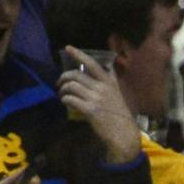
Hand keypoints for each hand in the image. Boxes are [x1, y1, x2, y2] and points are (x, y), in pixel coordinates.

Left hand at [58, 49, 141, 164]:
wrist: (124, 135)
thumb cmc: (120, 116)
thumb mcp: (118, 95)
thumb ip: (110, 82)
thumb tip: (107, 68)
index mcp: (109, 83)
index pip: (92, 64)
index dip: (78, 54)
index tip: (68, 48)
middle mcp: (103, 88)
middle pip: (76, 75)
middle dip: (63, 77)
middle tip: (60, 83)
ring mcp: (96, 99)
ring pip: (71, 86)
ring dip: (63, 90)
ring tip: (62, 95)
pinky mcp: (90, 110)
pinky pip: (71, 99)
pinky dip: (65, 100)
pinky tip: (66, 102)